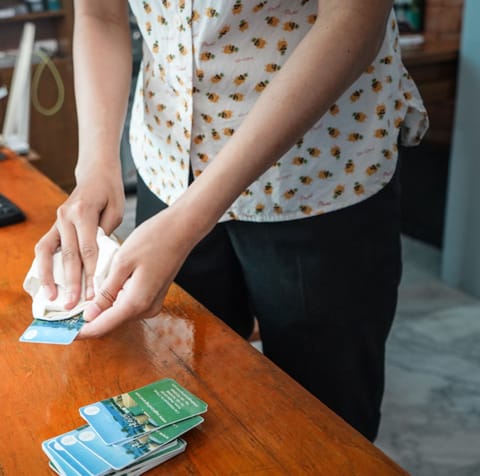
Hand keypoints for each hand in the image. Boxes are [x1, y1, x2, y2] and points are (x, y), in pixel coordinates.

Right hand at [34, 161, 124, 308]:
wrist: (96, 173)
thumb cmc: (110, 192)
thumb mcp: (116, 211)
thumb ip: (106, 235)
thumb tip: (100, 262)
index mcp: (83, 212)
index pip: (88, 249)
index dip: (91, 273)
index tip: (94, 293)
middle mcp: (65, 216)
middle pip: (69, 255)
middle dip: (72, 282)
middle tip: (74, 304)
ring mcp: (56, 220)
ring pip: (49, 253)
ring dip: (50, 278)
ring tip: (53, 298)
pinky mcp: (54, 225)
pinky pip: (44, 247)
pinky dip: (43, 266)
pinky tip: (46, 282)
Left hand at [78, 206, 196, 338]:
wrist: (182, 230)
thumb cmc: (154, 240)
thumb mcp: (122, 263)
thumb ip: (106, 292)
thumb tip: (90, 314)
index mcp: (136, 302)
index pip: (102, 326)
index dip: (80, 331)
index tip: (62, 332)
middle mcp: (146, 309)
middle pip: (110, 322)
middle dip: (89, 318)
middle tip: (67, 311)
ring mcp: (152, 304)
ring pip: (119, 313)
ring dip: (101, 307)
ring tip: (83, 295)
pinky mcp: (153, 296)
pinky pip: (128, 304)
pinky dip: (113, 299)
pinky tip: (104, 286)